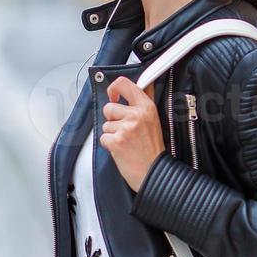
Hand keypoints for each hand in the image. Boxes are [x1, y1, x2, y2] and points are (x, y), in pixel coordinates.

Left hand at [99, 76, 166, 192]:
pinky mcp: (116, 141)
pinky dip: (109, 145)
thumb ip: (145, 101)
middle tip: (126, 130)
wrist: (154, 172)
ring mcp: (126, 128)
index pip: (124, 84)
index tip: (113, 96)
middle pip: (109, 107)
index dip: (113, 88)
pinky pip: (103, 137)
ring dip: (112, 134)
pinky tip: (122, 149)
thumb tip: (144, 83)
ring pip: (105, 124)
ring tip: (126, 142)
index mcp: (146, 107)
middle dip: (112, 119)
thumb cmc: (153, 149)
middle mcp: (136, 115)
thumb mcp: (153, 120)